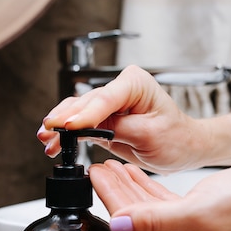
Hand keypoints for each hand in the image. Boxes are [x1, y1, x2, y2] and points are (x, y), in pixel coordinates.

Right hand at [38, 65, 204, 173]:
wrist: (184, 147)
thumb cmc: (176, 138)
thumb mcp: (149, 135)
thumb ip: (117, 129)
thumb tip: (88, 129)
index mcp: (136, 83)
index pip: (105, 98)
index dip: (85, 113)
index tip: (68, 126)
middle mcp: (121, 88)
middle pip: (86, 102)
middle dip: (65, 119)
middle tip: (48, 133)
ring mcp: (111, 102)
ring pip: (78, 111)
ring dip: (61, 127)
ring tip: (47, 140)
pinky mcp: (104, 117)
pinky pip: (81, 123)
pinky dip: (67, 134)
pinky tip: (54, 143)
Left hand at [89, 160, 230, 230]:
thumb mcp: (197, 212)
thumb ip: (156, 219)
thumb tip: (121, 223)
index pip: (132, 225)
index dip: (110, 199)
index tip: (95, 178)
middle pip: (134, 216)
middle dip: (113, 191)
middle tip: (96, 168)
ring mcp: (184, 230)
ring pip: (144, 206)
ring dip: (125, 185)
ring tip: (109, 166)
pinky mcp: (190, 214)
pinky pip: (159, 201)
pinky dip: (144, 186)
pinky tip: (132, 173)